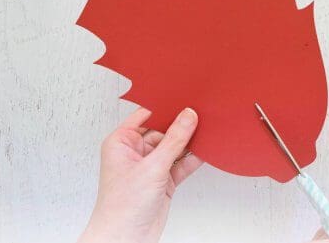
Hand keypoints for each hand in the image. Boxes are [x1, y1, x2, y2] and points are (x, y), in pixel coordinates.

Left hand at [78, 107, 202, 242]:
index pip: (146, 115)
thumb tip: (187, 117)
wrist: (126, 240)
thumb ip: (174, 140)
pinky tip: (205, 151)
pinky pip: (180, 164)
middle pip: (163, 131)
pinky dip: (192, 159)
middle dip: (181, 126)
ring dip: (189, 143)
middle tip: (201, 115)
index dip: (165, 107)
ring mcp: (150, 167)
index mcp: (121, 142)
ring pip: (174, 147)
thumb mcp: (152, 166)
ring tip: (207, 131)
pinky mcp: (162, 181)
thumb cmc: (122, 207)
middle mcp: (135, 152)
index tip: (183, 100)